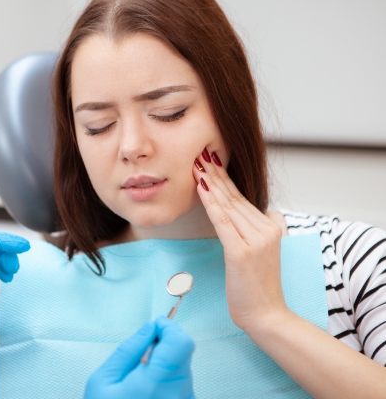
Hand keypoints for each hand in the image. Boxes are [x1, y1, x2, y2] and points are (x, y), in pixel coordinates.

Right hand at [85, 317, 194, 398]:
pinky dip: (168, 379)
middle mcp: (176, 394)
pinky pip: (182, 384)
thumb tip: (149, 328)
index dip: (169, 328)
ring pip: (183, 368)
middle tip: (141, 354)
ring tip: (140, 378)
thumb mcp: (104, 379)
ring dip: (166, 363)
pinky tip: (148, 390)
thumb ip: (129, 349)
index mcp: (154, 384)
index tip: (156, 326)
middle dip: (165, 345)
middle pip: (183, 353)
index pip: (181, 343)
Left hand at [193, 148, 287, 330]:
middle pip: (234, 196)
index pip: (242, 197)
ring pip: (228, 205)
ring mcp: (256, 240)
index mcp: (272, 226)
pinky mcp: (242, 252)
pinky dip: (211, 204)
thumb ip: (252, 231)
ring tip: (196, 165)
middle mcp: (267, 229)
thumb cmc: (257, 287)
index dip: (224, 178)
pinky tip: (202, 189)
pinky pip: (223, 222)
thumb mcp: (259, 253)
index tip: (209, 160)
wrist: (267, 315)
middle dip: (215, 173)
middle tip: (200, 153)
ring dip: (210, 183)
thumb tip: (241, 213)